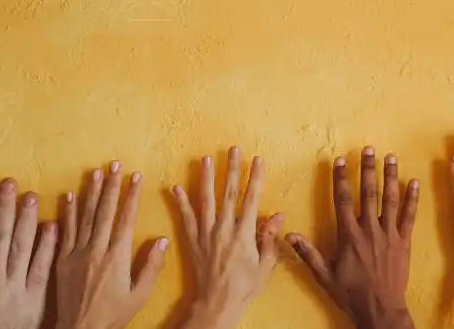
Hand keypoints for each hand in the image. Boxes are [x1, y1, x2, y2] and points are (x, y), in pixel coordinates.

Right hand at [0, 178, 56, 328]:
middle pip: (1, 235)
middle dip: (6, 207)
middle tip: (11, 183)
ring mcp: (17, 286)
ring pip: (23, 246)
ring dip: (27, 219)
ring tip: (32, 196)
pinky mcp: (36, 296)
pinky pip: (43, 266)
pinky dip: (48, 245)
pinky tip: (52, 226)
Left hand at [55, 161, 167, 328]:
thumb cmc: (113, 315)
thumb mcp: (139, 295)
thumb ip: (151, 266)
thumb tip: (162, 240)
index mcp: (116, 256)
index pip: (125, 218)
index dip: (131, 196)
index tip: (135, 176)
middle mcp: (96, 250)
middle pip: (104, 211)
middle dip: (111, 186)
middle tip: (115, 164)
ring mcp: (76, 253)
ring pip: (84, 216)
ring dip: (90, 192)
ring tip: (95, 172)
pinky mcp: (62, 260)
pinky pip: (64, 231)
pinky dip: (67, 212)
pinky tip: (69, 196)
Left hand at [172, 147, 284, 328]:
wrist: (216, 303)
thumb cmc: (244, 287)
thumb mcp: (265, 265)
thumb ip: (270, 238)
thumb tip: (278, 214)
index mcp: (244, 233)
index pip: (251, 198)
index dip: (255, 177)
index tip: (257, 159)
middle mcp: (224, 228)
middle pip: (228, 192)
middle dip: (231, 169)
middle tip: (232, 149)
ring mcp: (206, 233)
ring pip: (205, 199)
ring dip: (206, 177)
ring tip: (206, 158)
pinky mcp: (192, 240)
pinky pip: (185, 217)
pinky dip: (180, 202)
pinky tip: (175, 187)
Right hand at [285, 147, 419, 328]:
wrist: (380, 309)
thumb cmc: (350, 293)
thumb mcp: (323, 275)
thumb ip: (308, 253)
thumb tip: (289, 234)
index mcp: (349, 236)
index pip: (343, 200)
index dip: (341, 178)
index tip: (340, 160)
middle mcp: (369, 230)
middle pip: (368, 193)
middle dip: (368, 169)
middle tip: (369, 149)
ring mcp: (389, 235)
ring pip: (390, 200)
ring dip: (390, 177)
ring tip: (390, 157)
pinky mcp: (404, 242)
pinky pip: (409, 217)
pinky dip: (412, 199)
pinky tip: (414, 182)